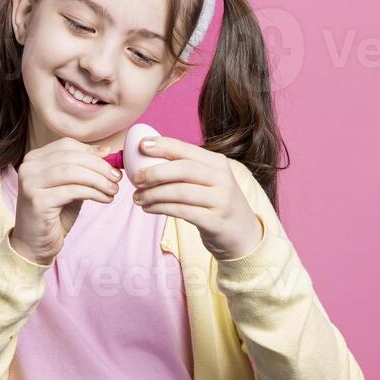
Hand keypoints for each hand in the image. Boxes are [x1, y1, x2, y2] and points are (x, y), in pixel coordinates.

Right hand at [9, 137, 121, 264]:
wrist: (34, 244)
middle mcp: (28, 167)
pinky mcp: (37, 201)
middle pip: (71, 157)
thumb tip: (106, 150)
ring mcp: (30, 183)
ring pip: (72, 172)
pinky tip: (105, 199)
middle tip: (117, 177)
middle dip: (99, 166)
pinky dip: (93, 193)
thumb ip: (83, 168)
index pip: (67, 145)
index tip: (112, 161)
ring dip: (98, 180)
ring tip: (113, 189)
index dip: (92, 151)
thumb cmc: (54, 214)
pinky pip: (72, 191)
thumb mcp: (71, 186)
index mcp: (34, 158)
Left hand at [130, 136, 261, 260]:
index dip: (163, 146)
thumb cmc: (216, 203)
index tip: (141, 146)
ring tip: (138, 198)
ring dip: (153, 194)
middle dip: (155, 172)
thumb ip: (184, 169)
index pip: (187, 150)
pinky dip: (161, 208)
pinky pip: (182, 212)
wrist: (243, 234)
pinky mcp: (215, 221)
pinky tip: (149, 208)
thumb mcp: (209, 181)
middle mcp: (222, 178)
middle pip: (183, 169)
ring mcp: (221, 200)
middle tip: (136, 178)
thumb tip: (147, 158)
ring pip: (180, 192)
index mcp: (218, 163)